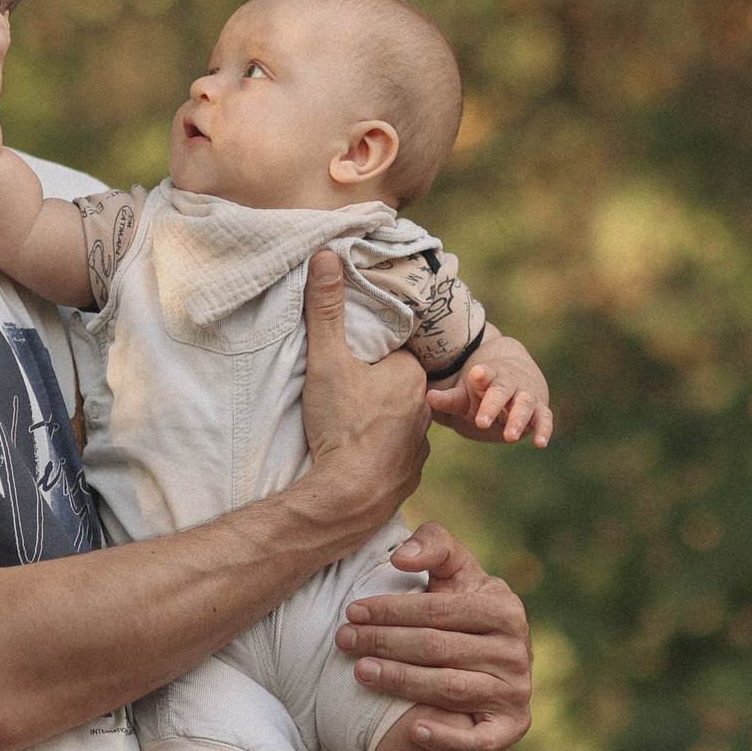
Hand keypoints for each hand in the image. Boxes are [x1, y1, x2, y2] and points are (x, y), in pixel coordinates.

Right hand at [298, 251, 429, 531]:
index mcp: (410, 375)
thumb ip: (327, 310)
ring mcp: (420, 443)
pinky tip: (360, 453)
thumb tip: (327, 255)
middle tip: (346, 391)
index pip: (395, 353)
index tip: (352, 358)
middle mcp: (424, 407)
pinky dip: (382, 452)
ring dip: (381, 420)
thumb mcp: (327, 361)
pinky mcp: (410, 473)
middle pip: (399, 386)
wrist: (350, 495)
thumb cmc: (341, 425)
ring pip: (401, 420)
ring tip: (351, 423)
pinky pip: (397, 453)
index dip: (373, 353)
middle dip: (377, 386)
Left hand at [338, 522, 531, 750]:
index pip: (438, 610)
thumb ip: (434, 546)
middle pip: (438, 648)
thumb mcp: (455, 572)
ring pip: (450, 689)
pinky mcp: (513, 728)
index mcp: (505, 608)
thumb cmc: (461, 612)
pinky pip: (480, 740)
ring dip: (401, 682)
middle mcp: (517, 651)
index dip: (391, 609)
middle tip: (344, 641)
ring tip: (360, 672)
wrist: (491, 668)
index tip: (351, 610)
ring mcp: (516, 691)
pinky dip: (448, 738)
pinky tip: (414, 731)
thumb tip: (401, 558)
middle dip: (385, 643)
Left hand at [427, 335, 552, 446]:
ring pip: (525, 405)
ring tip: (509, 437)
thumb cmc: (484, 388)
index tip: (476, 375)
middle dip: (493, 406)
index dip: (481, 376)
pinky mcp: (540, 409)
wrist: (516, 373)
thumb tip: (428, 397)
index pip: (486, 374)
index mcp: (490, 377)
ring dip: (518, 420)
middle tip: (481, 422)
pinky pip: (544, 418)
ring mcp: (526, 395)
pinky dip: (544, 429)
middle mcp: (510, 384)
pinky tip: (540, 443)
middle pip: (503, 392)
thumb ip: (450, 398)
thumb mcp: (466, 393)